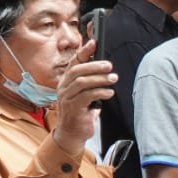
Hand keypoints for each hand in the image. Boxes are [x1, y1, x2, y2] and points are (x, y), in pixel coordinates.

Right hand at [52, 40, 115, 155]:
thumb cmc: (82, 111)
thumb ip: (92, 82)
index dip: (83, 52)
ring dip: (99, 79)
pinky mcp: (72, 108)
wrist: (73, 133)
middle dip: (94, 66)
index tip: (94, 43)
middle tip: (109, 66)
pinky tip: (109, 92)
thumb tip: (106, 68)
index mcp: (67, 81)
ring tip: (113, 79)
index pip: (74, 62)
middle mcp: (64, 87)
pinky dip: (99, 92)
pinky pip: (86, 96)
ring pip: (81, 82)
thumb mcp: (86, 94)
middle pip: (77, 70)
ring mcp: (66, 98)